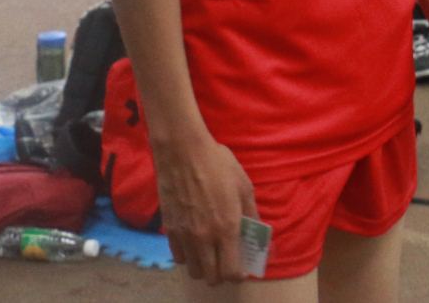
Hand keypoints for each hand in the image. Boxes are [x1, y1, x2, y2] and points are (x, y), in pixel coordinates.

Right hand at [153, 133, 258, 282]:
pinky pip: (178, 256)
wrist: (182, 151)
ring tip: (210, 252)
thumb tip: (259, 231)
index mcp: (226, 228)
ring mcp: (184, 235)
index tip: (242, 266)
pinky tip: (194, 242)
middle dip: (222, 274)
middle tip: (227, 260)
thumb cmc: (217, 164)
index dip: (238, 274)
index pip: (231, 272)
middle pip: (211, 277)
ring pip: (193, 270)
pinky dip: (188, 256)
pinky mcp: (169, 229)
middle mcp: (204, 237)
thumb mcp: (243, 186)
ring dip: (204, 266)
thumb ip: (251, 213)